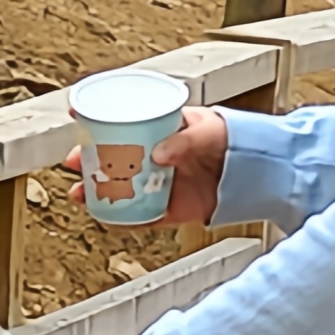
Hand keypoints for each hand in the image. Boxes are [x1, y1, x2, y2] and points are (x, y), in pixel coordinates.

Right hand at [62, 107, 229, 226]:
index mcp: (162, 129)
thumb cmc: (236, 141)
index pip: (123, 120)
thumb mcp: (208, 130)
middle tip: (74, 160)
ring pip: (121, 188)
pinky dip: (122, 219)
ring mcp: (161, 183)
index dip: (97, 117)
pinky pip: (141, 216)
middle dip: (88, 160)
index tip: (77, 114)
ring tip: (80, 193)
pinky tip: (105, 217)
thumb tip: (158, 155)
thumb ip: (183, 141)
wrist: (261, 173)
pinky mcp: (171, 209)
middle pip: (113, 157)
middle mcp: (156, 156)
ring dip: (97, 191)